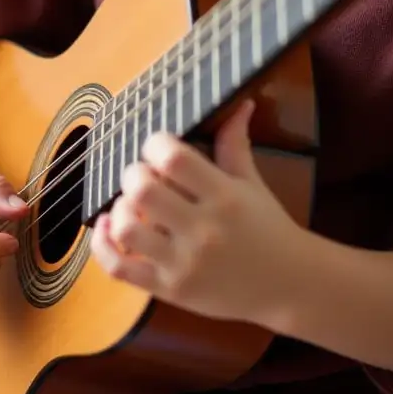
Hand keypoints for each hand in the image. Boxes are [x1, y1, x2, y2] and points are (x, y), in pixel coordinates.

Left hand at [90, 100, 307, 326]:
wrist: (291, 286)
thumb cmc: (268, 227)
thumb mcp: (252, 183)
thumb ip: (234, 143)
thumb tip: (240, 103)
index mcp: (225, 197)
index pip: (174, 160)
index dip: (155, 144)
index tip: (157, 147)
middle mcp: (204, 231)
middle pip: (143, 191)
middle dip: (132, 175)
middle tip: (141, 176)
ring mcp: (185, 264)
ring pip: (127, 230)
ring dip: (118, 210)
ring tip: (129, 205)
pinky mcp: (170, 290)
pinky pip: (119, 269)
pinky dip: (101, 247)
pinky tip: (106, 227)